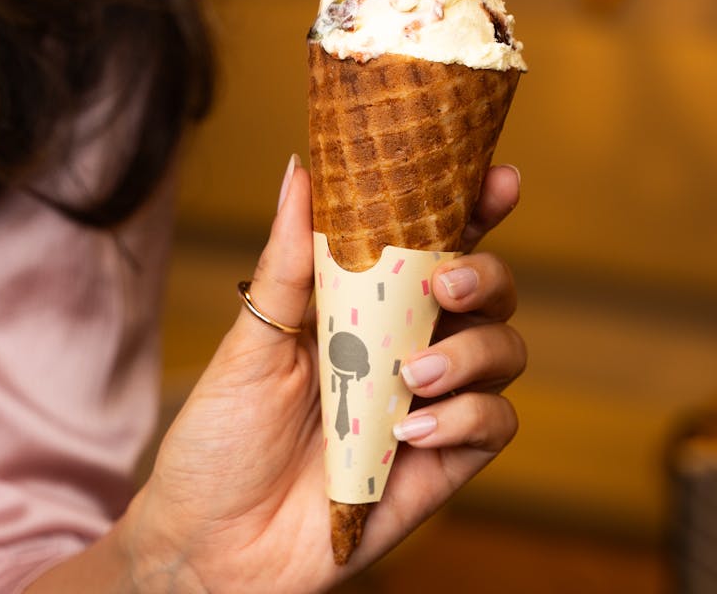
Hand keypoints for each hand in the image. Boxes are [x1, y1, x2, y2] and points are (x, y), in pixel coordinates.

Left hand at [121, 159, 524, 592]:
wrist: (211, 546)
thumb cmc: (222, 440)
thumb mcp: (251, 342)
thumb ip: (289, 260)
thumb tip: (302, 170)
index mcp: (366, 306)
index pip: (436, 244)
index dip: (478, 207)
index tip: (499, 180)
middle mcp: (408, 347)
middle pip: (490, 291)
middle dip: (486, 274)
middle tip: (444, 283)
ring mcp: (431, 405)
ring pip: (505, 351)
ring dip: (473, 350)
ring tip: (411, 374)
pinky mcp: (443, 463)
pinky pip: (495, 425)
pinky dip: (467, 415)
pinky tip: (414, 427)